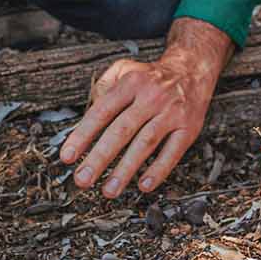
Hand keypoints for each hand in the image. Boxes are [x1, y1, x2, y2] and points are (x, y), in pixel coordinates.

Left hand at [60, 18, 232, 196]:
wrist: (192, 71)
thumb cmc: (151, 77)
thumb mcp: (124, 69)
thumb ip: (102, 87)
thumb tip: (86, 116)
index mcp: (131, 83)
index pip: (102, 111)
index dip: (83, 135)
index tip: (67, 156)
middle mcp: (151, 97)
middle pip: (121, 130)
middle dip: (99, 158)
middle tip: (82, 179)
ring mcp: (171, 113)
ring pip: (145, 143)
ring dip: (126, 170)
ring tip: (109, 190)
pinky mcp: (188, 128)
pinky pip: (172, 152)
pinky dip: (159, 170)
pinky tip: (144, 185)